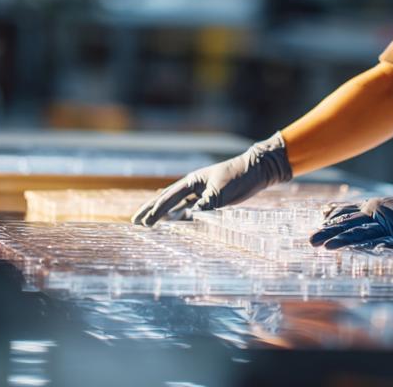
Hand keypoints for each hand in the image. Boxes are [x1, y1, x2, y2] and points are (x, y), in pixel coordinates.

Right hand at [132, 133, 292, 225]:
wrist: (258, 169)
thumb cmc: (239, 177)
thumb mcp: (222, 192)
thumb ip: (204, 205)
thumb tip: (188, 218)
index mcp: (192, 181)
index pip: (168, 198)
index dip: (155, 211)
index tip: (143, 222)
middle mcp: (194, 186)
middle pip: (167, 200)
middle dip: (151, 211)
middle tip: (134, 222)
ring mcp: (202, 192)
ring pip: (177, 205)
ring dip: (163, 215)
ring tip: (148, 223)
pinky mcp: (212, 198)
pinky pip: (190, 209)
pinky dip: (180, 216)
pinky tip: (173, 220)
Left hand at [308, 182, 392, 249]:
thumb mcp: (377, 208)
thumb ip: (353, 210)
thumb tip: (326, 210)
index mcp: (370, 208)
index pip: (344, 215)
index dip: (327, 224)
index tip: (310, 233)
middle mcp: (377, 214)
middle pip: (349, 224)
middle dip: (329, 233)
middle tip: (311, 242)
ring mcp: (391, 224)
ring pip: (364, 233)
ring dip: (346, 240)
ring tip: (329, 248)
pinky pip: (392, 241)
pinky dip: (382, 244)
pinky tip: (372, 250)